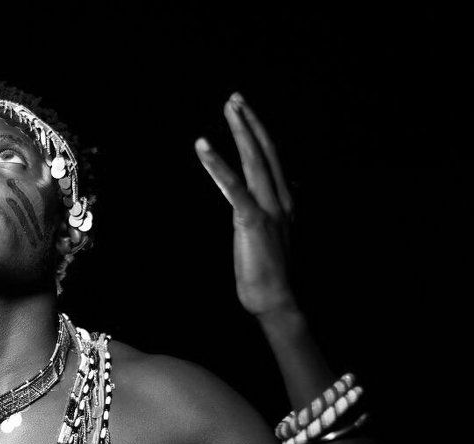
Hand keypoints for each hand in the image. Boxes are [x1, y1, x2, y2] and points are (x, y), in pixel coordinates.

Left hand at [195, 92, 297, 318]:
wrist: (276, 300)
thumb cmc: (268, 274)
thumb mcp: (271, 237)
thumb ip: (272, 212)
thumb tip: (275, 195)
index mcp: (285, 202)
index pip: (272, 159)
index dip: (259, 133)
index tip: (245, 113)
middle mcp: (281, 200)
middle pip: (265, 151)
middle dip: (250, 122)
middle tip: (235, 98)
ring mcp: (269, 209)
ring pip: (255, 160)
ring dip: (240, 131)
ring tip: (229, 107)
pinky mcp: (252, 221)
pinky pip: (233, 186)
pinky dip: (217, 164)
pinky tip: (202, 145)